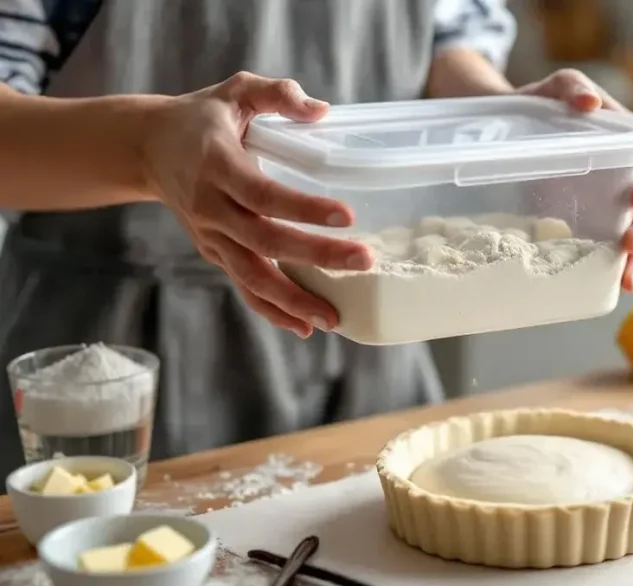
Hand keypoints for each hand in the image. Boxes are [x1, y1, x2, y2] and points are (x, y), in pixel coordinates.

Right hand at [141, 72, 369, 337]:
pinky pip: (244, 287)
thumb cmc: (203, 117)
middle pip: (265, 240)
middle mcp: (211, 207)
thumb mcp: (235, 90)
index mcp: (217, 164)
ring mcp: (211, 236)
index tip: (346, 216)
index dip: (304, 208)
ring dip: (294, 300)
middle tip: (363, 261)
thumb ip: (276, 94)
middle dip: (316, 255)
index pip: (263, 193)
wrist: (148, 148)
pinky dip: (272, 311)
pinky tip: (304, 327)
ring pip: (252, 275)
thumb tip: (320, 111)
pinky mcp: (214, 254)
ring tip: (334, 317)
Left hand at [517, 69, 632, 291]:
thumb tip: (590, 103)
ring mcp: (609, 201)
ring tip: (628, 278)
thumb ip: (573, 88)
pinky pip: (608, 244)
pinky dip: (614, 267)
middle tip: (631, 244)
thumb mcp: (556, 86)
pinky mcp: (591, 219)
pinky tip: (615, 287)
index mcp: (627, 143)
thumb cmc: (542, 102)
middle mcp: (624, 176)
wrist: (513, 128)